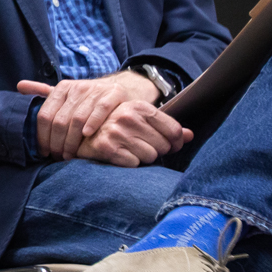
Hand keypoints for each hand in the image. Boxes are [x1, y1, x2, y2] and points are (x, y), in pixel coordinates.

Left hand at [21, 69, 157, 160]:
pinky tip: (87, 134)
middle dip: (57, 143)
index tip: (44, 152)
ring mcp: (95, 90)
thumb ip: (42, 91)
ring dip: (72, 140)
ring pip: (77, 118)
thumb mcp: (65, 94)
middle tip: (58, 157)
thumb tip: (19, 86)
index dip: (42, 136)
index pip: (45, 115)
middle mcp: (77, 88)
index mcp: (62, 88)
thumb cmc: (88, 99)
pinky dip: (93, 122)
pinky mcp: (113, 94)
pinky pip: (101, 109)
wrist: (120, 90)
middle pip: (60, 120)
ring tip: (71, 154)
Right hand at [75, 101, 191, 167]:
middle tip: (140, 146)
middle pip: (163, 146)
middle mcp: (129, 116)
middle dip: (155, 150)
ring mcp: (117, 132)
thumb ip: (167, 128)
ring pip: (150, 157)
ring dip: (142, 158)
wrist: (81, 134)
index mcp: (140, 106)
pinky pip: (134, 164)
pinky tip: (119, 156)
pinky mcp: (108, 148)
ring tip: (129, 150)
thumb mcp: (141, 121)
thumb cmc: (116, 128)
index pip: (174, 131)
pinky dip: (129, 164)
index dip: (175, 143)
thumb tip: (190, 136)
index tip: (168, 146)